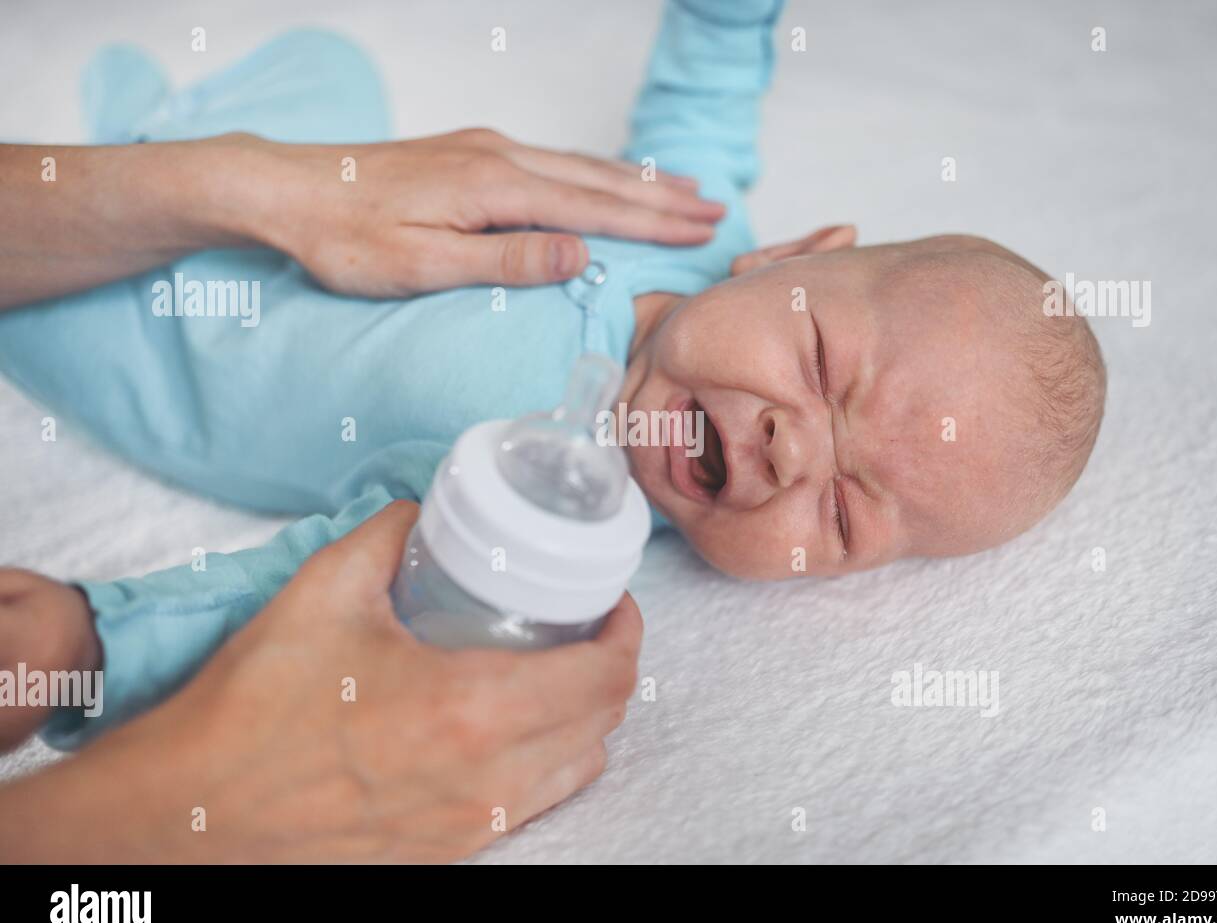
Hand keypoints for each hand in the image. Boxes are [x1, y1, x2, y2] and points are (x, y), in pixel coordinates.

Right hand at [0, 501, 642, 862]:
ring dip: (588, 716)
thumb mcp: (325, 590)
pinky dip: (551, 760)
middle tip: (587, 626)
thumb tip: (424, 512)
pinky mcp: (450, 852)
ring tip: (558, 673)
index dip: (626, 631)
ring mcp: (473, 824)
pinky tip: (515, 726)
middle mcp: (488, 778)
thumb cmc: (254, 704)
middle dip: (613, 666)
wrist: (195, 809)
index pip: (604, 675)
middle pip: (605, 721)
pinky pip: (535, 803)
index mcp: (472, 710)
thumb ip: (390, 535)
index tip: (612, 602)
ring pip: (579, 768)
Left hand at [255, 128, 725, 294]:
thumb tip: (578, 253)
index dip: (652, 223)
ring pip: (578, 164)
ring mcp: (483, 147)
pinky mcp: (468, 151)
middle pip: (598, 178)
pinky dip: (593, 171)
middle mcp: (498, 156)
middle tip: (715, 209)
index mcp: (494, 187)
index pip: (594, 209)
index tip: (701, 230)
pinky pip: (551, 160)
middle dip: (660, 197)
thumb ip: (504, 259)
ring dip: (634, 179)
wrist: (286, 189)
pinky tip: (604, 178)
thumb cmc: (346, 238)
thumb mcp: (422, 265)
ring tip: (682, 189)